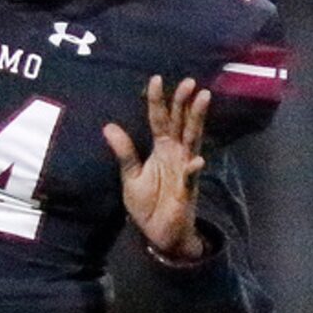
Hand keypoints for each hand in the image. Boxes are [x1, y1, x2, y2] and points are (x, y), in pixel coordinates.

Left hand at [105, 75, 211, 261]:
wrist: (159, 234)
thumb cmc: (147, 204)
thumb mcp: (130, 176)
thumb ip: (124, 152)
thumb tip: (108, 126)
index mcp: (161, 148)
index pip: (159, 119)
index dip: (157, 100)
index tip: (156, 78)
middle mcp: (176, 153)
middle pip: (181, 122)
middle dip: (184, 102)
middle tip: (188, 81)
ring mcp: (185, 169)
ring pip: (193, 139)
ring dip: (197, 120)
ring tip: (204, 98)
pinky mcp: (188, 189)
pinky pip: (191, 177)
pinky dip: (193, 169)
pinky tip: (197, 160)